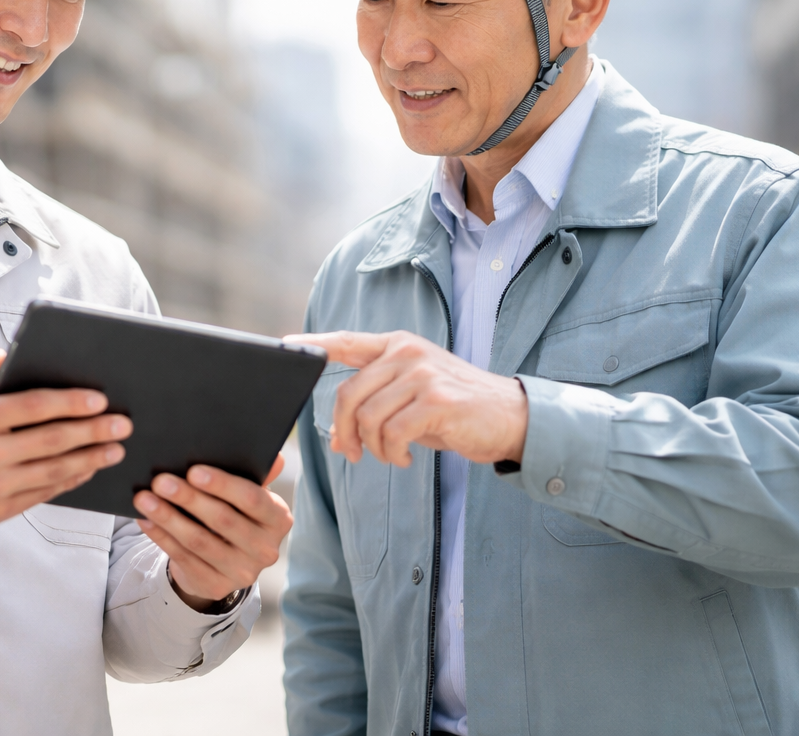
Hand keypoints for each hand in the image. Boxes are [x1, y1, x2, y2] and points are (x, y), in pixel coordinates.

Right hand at [0, 350, 131, 529]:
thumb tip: (5, 356)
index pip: (32, 407)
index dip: (69, 402)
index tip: (99, 399)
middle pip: (51, 440)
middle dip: (92, 431)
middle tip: (122, 423)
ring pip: (53, 470)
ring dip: (90, 458)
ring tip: (115, 448)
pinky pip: (43, 493)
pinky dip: (70, 480)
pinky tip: (88, 468)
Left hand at [133, 456, 291, 610]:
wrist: (226, 562)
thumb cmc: (236, 513)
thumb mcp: (248, 495)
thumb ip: (255, 473)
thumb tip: (273, 456)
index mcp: (278, 519)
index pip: (252, 499)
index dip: (223, 485)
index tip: (194, 471)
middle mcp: (265, 549)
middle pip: (222, 520)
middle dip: (188, 498)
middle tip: (160, 481)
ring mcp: (242, 572)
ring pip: (198, 541)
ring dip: (168, 517)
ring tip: (144, 498)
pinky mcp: (216, 586)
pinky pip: (183, 558)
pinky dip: (161, 537)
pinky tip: (146, 520)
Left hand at [290, 330, 527, 467]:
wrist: (511, 418)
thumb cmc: (457, 409)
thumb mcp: (414, 397)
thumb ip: (377, 404)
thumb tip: (338, 438)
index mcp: (398, 345)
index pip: (347, 341)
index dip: (315, 345)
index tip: (287, 345)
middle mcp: (407, 352)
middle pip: (349, 394)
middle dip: (343, 431)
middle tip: (352, 454)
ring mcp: (423, 374)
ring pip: (368, 418)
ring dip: (373, 448)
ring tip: (393, 455)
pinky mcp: (437, 400)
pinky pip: (392, 434)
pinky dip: (393, 454)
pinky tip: (406, 457)